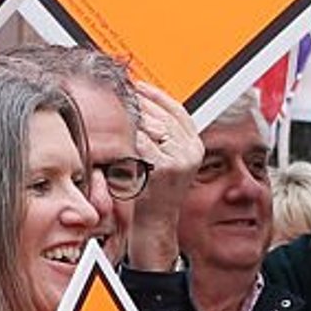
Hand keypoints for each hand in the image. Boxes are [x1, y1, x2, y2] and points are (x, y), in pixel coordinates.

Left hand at [126, 81, 195, 270]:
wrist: (154, 224)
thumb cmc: (154, 193)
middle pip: (162, 115)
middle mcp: (191, 151)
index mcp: (194, 146)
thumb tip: (144, 105)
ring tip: (116, 111)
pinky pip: (141, 141)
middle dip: (140, 104)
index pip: (177, 110)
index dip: (156, 95)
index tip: (138, 86)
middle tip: (121, 94)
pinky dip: (127, 136)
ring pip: (151, 126)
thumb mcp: (167, 161)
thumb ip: (164, 137)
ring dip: (132, 118)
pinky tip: (116, 133)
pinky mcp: (164, 167)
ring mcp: (179, 159)